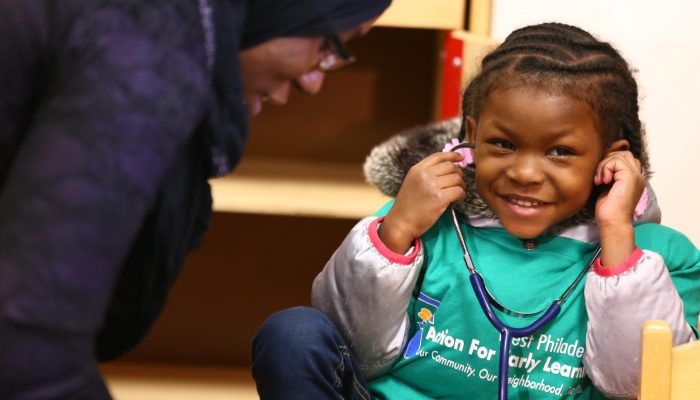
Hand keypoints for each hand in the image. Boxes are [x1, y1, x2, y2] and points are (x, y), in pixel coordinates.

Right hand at [380, 152, 465, 252]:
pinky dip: (460, 196)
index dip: (453, 156)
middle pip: (451, 167)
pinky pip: (459, 191)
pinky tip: (455, 201)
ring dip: (460, 186)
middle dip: (458, 175)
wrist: (401, 222)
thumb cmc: (407, 206)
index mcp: (417, 169)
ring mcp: (432, 186)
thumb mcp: (411, 182)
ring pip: (457, 179)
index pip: (439, 156)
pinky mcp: (440, 198)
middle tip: (456, 185)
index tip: (460, 158)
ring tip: (454, 195)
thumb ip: (425, 174)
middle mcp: (425, 174)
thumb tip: (447, 169)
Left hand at [593, 150, 644, 265]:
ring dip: (603, 165)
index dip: (610, 162)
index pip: (624, 158)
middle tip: (599, 177)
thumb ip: (609, 175)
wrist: (612, 222)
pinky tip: (602, 181)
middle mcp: (637, 176)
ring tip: (599, 180)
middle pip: (623, 153)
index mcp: (633, 179)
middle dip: (607, 160)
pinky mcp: (630, 176)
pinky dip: (604, 169)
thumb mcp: (607, 187)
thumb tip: (600, 162)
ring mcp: (636, 176)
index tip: (600, 176)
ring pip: (618, 155)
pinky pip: (615, 161)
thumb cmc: (607, 210)